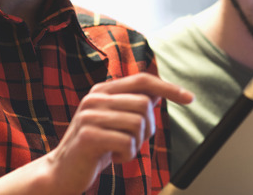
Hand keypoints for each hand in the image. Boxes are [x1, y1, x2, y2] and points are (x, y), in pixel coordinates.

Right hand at [0, 73, 192, 194]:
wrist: (62, 171)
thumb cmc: (94, 147)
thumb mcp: (115, 122)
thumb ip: (132, 105)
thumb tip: (160, 93)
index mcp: (103, 90)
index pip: (143, 80)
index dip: (168, 88)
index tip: (190, 98)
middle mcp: (95, 98)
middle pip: (145, 105)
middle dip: (147, 129)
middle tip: (133, 142)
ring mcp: (90, 116)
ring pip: (138, 124)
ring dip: (136, 144)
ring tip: (121, 150)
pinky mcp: (89, 136)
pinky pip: (127, 143)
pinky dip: (127, 156)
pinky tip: (114, 158)